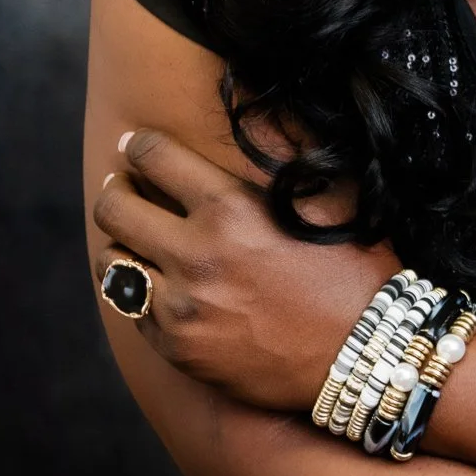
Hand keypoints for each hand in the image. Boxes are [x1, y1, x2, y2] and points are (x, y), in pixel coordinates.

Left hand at [91, 130, 397, 411]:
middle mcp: (196, 255)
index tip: (137, 146)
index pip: (155, 158)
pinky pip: (131, 309)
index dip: (140, 146)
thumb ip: (279, 159)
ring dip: (121, 243)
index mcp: (231, 208)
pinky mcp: (178, 348)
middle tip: (124, 188)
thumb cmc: (352, 273)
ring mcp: (182, 306)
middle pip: (114, 208)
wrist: (363, 357)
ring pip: (111, 262)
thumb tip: (251, 119)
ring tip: (137, 240)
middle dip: (116, 190)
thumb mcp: (324, 203)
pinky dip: (139, 291)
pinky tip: (158, 285)